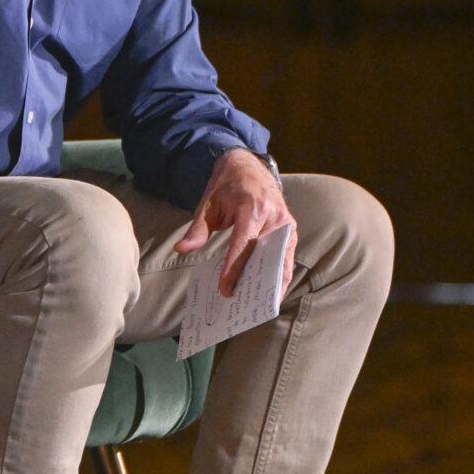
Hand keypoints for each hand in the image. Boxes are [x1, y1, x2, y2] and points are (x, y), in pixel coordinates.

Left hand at [174, 150, 295, 296]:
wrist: (248, 167)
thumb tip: (182, 249)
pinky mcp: (291, 231)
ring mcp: (287, 224)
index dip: (235, 269)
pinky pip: (287, 258)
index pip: (244, 245)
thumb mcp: (208, 204)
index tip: (225, 289)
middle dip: (255, 283)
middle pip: (266, 257)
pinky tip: (268, 293)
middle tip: (241, 304)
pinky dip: (279, 277)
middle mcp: (274, 217)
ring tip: (256, 306)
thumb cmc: (226, 187)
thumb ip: (197, 229)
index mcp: (252, 208)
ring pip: (283, 262)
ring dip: (272, 285)